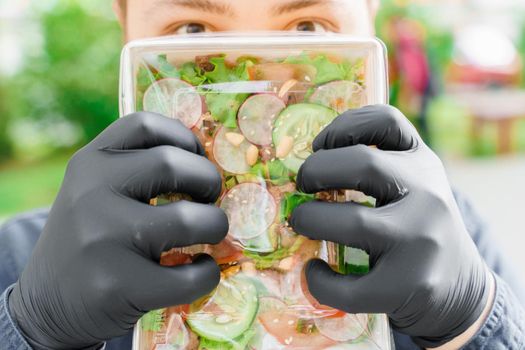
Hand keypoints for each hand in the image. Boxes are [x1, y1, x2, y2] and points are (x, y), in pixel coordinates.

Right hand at [8, 112, 227, 349]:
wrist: (47, 306)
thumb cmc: (89, 242)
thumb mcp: (94, 193)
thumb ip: (136, 170)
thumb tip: (208, 161)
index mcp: (88, 163)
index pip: (144, 124)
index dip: (184, 137)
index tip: (197, 158)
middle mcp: (91, 193)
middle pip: (172, 163)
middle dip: (208, 180)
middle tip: (209, 199)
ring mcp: (103, 240)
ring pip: (189, 219)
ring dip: (215, 225)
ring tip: (209, 234)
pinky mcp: (118, 286)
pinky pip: (189, 276)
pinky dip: (207, 274)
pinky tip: (198, 270)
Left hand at [290, 105, 491, 346]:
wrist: (459, 289)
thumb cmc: (418, 229)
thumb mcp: (413, 184)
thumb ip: (378, 165)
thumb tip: (309, 161)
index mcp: (424, 165)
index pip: (387, 122)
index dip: (344, 126)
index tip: (319, 145)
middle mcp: (428, 197)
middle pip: (362, 164)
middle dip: (316, 170)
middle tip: (302, 185)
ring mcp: (419, 244)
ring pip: (352, 222)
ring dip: (311, 219)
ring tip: (302, 223)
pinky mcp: (406, 287)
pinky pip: (348, 285)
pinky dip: (320, 280)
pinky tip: (315, 271)